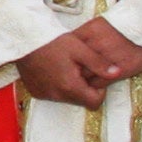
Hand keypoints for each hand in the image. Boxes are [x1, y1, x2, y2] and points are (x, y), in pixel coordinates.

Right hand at [13, 16, 141, 111]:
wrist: (24, 38)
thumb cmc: (53, 41)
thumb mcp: (80, 49)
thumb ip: (99, 63)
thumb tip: (118, 73)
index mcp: (70, 86)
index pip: (95, 102)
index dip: (99, 90)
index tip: (93, 74)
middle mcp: (56, 95)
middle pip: (80, 100)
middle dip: (83, 87)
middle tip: (79, 67)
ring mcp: (44, 94)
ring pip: (66, 97)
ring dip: (70, 86)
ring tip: (65, 66)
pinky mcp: (35, 91)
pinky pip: (52, 94)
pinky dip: (56, 85)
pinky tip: (53, 69)